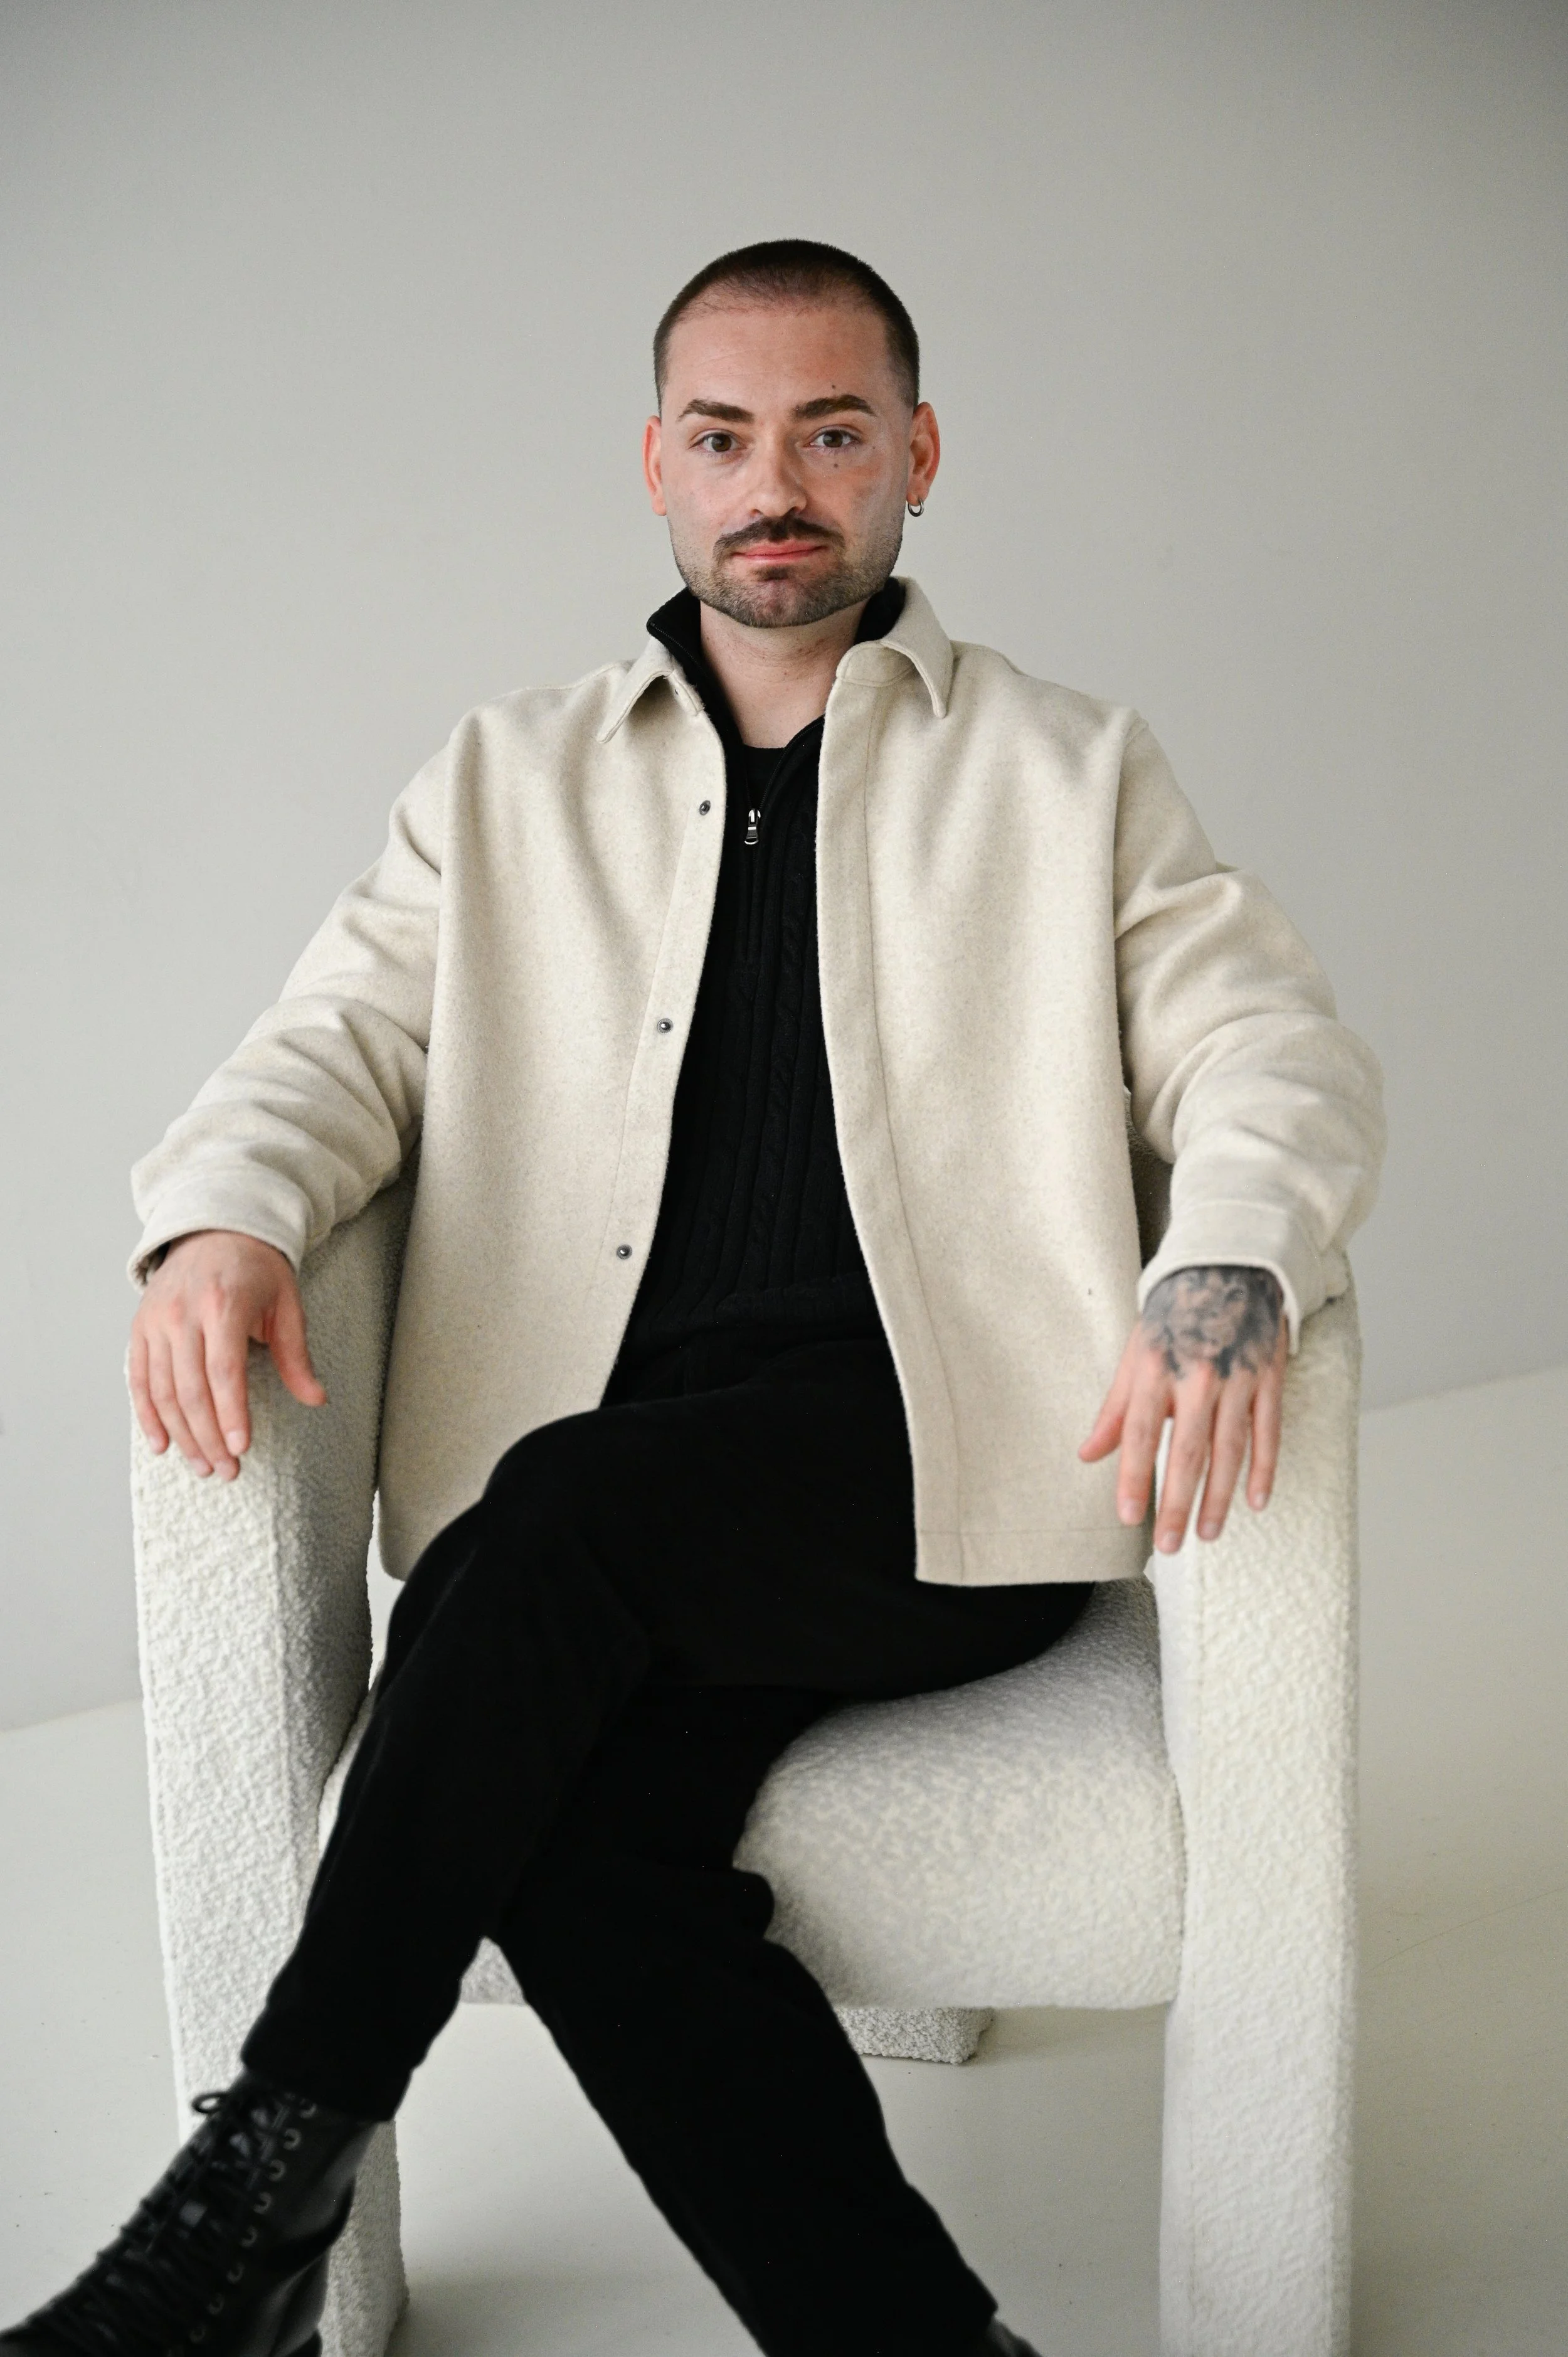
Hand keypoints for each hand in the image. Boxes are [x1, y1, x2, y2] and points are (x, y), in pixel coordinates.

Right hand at [130, 1230, 325, 1480]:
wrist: (215, 1229)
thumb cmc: (257, 1270)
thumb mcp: (286, 1304)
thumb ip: (296, 1355)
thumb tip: (316, 1398)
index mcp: (224, 1305)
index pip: (224, 1371)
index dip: (231, 1414)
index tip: (242, 1448)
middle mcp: (183, 1314)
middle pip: (191, 1389)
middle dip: (208, 1437)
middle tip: (226, 1471)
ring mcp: (156, 1321)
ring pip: (162, 1391)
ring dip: (181, 1435)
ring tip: (203, 1466)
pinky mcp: (140, 1328)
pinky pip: (138, 1380)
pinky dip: (147, 1416)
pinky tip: (162, 1445)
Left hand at [1079, 1265, 1286, 1552]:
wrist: (1229, 1262)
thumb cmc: (1176, 1311)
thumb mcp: (1136, 1352)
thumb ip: (1114, 1409)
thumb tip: (1088, 1454)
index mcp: (1156, 1368)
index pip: (1141, 1433)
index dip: (1134, 1477)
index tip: (1129, 1516)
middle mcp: (1197, 1375)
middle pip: (1187, 1450)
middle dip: (1177, 1503)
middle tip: (1170, 1544)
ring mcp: (1237, 1377)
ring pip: (1229, 1449)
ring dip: (1218, 1497)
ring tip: (1207, 1534)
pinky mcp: (1268, 1376)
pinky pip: (1268, 1431)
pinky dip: (1264, 1469)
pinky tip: (1255, 1501)